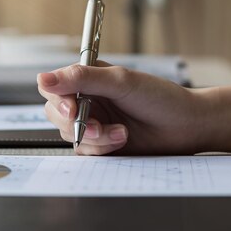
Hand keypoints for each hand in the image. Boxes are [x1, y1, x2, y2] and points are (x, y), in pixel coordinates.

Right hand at [37, 61, 211, 154]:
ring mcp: (93, 123)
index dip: (58, 100)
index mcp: (88, 79)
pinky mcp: (101, 144)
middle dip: (78, 124)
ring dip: (95, 138)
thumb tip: (43, 78)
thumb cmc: (160, 98)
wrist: (186, 127)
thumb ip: (81, 78)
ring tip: (121, 133)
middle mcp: (87, 100)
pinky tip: (121, 141)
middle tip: (98, 126)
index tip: (72, 109)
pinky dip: (101, 150)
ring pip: (71, 135)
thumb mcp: (121, 82)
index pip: (54, 87)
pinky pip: (85, 152)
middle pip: (57, 114)